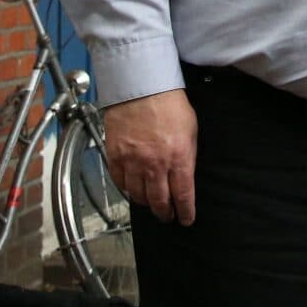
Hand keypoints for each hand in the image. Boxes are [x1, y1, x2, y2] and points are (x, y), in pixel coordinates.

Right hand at [103, 88, 197, 224]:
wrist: (141, 87)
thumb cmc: (170, 104)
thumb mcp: (191, 130)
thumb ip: (187, 156)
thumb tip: (185, 176)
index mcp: (178, 158)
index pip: (183, 195)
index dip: (185, 211)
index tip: (186, 219)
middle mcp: (155, 164)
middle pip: (159, 200)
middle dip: (165, 212)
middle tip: (167, 217)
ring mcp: (133, 161)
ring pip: (138, 195)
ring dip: (146, 203)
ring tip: (151, 204)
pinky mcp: (115, 155)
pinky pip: (120, 182)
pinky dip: (127, 189)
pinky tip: (132, 190)